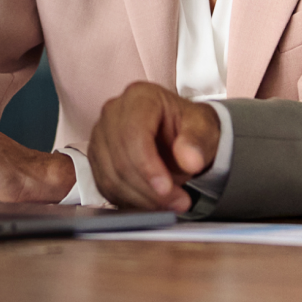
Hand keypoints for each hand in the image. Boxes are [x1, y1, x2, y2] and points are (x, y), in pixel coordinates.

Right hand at [88, 82, 219, 211]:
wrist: (180, 137)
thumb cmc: (189, 128)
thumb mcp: (204, 129)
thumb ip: (197, 142)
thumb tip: (190, 160)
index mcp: (139, 97)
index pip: (133, 134)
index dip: (147, 166)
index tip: (166, 188)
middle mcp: (113, 113)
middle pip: (120, 159)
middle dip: (149, 189)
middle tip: (177, 202)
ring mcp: (101, 136)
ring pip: (111, 177)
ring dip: (141, 199)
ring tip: (170, 204)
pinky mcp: (97, 159)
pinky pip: (106, 187)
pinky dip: (130, 202)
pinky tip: (152, 203)